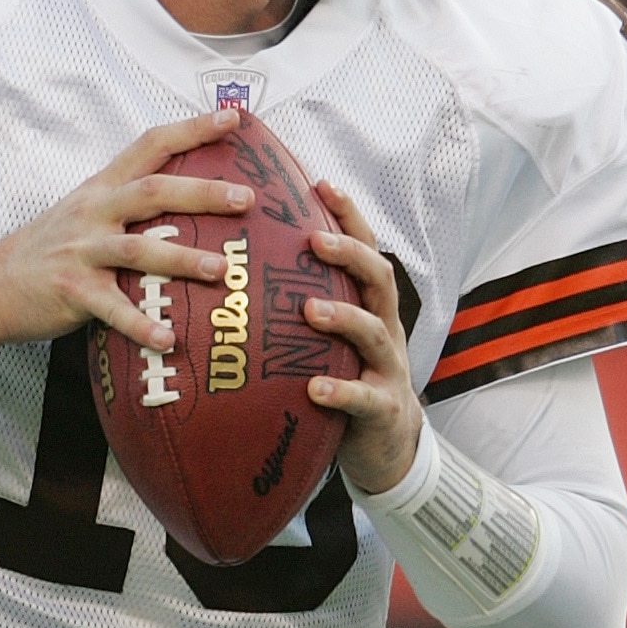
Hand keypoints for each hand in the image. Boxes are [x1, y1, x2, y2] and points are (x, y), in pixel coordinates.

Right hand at [0, 109, 244, 388]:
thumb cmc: (51, 250)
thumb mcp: (86, 212)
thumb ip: (129, 203)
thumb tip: (190, 200)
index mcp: (103, 188)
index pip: (150, 145)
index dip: (191, 129)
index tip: (233, 117)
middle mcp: (94, 212)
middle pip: (153, 192)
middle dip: (201, 193)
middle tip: (244, 199)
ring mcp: (82, 252)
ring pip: (137, 250)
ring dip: (181, 260)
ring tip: (220, 271)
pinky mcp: (72, 292)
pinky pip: (112, 310)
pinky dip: (141, 325)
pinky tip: (167, 339)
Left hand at [305, 181, 423, 497]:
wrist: (386, 445)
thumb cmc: (345, 377)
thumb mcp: (328, 337)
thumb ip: (300, 303)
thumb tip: (239, 265)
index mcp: (369, 304)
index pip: (364, 248)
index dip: (348, 215)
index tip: (320, 182)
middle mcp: (384, 327)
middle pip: (377, 277)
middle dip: (349, 253)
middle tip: (314, 240)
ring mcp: (386, 368)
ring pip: (373, 333)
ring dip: (342, 317)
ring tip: (309, 310)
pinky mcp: (381, 410)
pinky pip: (363, 398)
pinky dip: (340, 392)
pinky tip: (314, 390)